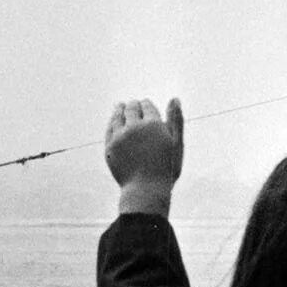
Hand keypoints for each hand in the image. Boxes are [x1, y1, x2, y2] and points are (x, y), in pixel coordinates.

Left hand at [105, 98, 184, 214]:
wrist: (146, 188)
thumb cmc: (167, 166)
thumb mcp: (177, 142)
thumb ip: (176, 119)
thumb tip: (174, 99)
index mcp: (153, 124)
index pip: (147, 106)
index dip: (146, 104)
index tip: (145, 103)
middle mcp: (134, 126)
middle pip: (131, 109)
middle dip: (132, 105)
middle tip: (133, 104)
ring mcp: (120, 136)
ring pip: (117, 116)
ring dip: (119, 109)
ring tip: (120, 106)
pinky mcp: (109, 146)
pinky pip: (109, 129)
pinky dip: (112, 122)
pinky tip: (114, 122)